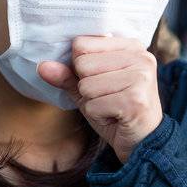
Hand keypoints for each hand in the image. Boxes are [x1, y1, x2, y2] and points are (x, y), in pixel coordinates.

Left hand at [38, 36, 162, 163]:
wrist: (145, 142)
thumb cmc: (117, 111)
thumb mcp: (90, 89)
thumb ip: (67, 75)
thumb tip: (42, 66)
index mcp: (131, 45)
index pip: (81, 44)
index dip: (82, 67)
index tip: (103, 80)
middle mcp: (140, 57)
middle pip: (82, 64)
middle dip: (87, 87)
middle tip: (110, 97)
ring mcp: (140, 78)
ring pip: (86, 86)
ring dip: (93, 103)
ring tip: (113, 107)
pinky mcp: (135, 101)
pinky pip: (93, 106)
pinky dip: (98, 116)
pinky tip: (116, 118)